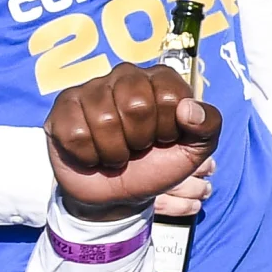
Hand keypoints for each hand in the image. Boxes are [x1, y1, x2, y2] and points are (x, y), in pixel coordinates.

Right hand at [45, 62, 221, 219]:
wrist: (120, 195)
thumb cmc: (158, 165)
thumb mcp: (195, 150)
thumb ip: (209, 125)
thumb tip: (188, 108)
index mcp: (160, 78)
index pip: (169, 96)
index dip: (169, 128)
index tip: (166, 138)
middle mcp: (124, 75)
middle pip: (135, 104)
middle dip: (140, 140)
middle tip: (138, 147)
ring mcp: (89, 89)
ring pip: (103, 120)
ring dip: (114, 151)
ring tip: (116, 153)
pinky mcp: (62, 108)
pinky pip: (74, 133)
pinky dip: (88, 155)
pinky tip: (92, 154)